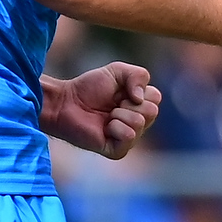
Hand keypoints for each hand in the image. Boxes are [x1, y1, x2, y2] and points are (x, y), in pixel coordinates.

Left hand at [43, 62, 161, 159]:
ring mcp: (128, 139)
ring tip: (106, 116)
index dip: (137, 90)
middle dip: (129, 103)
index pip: (156, 98)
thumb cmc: (89, 88)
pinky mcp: (118, 150)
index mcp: (140, 106)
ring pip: (140, 123)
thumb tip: (141, 98)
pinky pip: (129, 136)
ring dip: (119, 114)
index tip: (120, 92)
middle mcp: (137, 123)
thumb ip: (138, 75)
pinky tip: (104, 128)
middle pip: (152, 111)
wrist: (65, 102)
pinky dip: (115, 127)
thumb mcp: (117, 71)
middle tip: (112, 104)